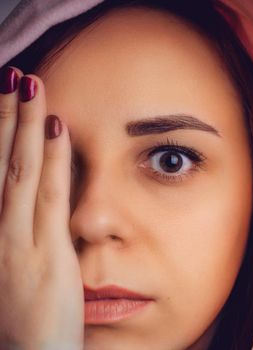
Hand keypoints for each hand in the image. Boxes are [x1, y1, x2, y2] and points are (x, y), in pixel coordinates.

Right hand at [0, 67, 83, 349]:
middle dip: (5, 116)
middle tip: (14, 77)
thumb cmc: (22, 315)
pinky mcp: (45, 253)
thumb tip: (36, 191)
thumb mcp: (15, 264)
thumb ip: (22, 227)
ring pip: (19, 171)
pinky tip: (57, 130)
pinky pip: (48, 198)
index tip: (4, 97)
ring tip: (31, 88)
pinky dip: (51, 161)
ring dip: (24, 126)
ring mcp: (16, 240)